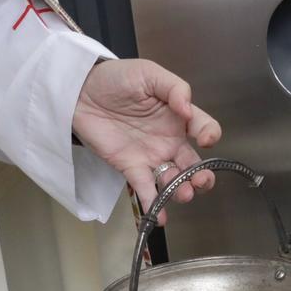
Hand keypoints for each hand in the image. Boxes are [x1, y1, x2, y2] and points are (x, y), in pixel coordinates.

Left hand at [73, 58, 222, 215]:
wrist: (81, 90)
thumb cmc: (117, 78)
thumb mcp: (149, 73)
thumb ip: (175, 88)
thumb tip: (188, 109)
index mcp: (178, 116)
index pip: (204, 128)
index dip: (209, 134)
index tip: (204, 138)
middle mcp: (169, 139)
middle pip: (194, 163)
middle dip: (202, 176)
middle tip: (202, 181)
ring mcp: (150, 155)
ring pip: (173, 179)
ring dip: (181, 190)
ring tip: (182, 194)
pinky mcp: (130, 167)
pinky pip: (145, 188)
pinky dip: (154, 204)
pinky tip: (160, 216)